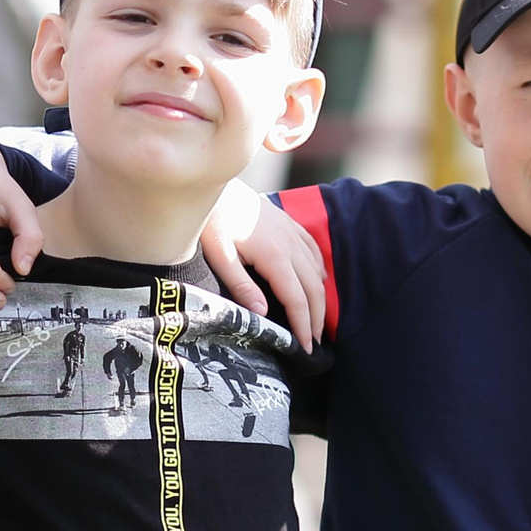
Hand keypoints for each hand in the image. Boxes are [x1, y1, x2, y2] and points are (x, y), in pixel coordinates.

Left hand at [199, 183, 324, 350]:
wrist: (212, 182)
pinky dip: (319, 272)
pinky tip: (316, 284)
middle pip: (314, 288)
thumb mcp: (219, 255)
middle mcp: (290, 243)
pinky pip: (314, 251)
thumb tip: (262, 313)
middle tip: (315, 344)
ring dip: (320, 299)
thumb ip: (241, 285)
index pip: (297, 299)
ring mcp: (292, 231)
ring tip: (316, 322)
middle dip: (317, 319)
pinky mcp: (289, 223)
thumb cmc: (210, 220)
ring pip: (318, 271)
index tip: (305, 349)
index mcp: (274, 255)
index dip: (304, 326)